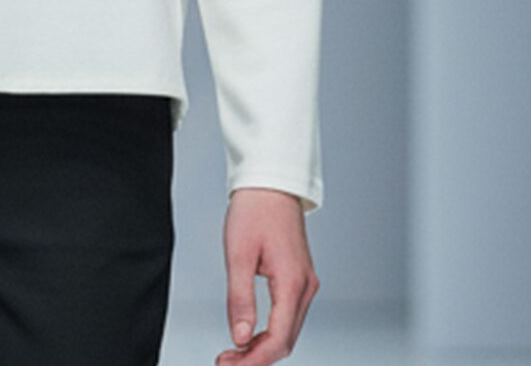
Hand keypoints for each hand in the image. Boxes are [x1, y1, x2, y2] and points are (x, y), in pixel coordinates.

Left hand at [215, 188, 319, 364]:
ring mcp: (305, 283)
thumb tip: (239, 338)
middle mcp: (305, 287)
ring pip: (288, 332)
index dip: (253, 360)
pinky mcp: (299, 278)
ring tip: (233, 353)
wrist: (270, 183)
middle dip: (256, 358)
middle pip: (285, 341)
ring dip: (262, 347)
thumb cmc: (254, 210)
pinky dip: (270, 332)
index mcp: (292, 282)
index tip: (228, 365)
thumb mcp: (238, 253)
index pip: (278, 339)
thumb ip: (240, 299)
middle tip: (225, 363)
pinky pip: (288, 317)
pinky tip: (249, 334)